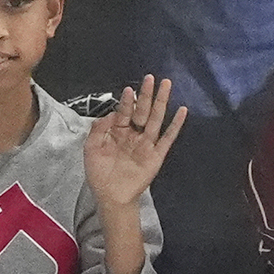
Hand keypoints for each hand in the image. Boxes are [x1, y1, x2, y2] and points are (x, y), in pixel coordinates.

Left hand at [82, 76, 187, 211]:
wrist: (111, 196)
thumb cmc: (99, 173)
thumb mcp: (91, 149)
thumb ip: (98, 130)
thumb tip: (109, 114)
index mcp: (118, 132)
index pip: (124, 112)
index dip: (126, 101)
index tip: (129, 89)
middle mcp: (134, 135)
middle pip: (142, 111)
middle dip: (146, 94)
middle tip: (150, 77)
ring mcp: (147, 144)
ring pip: (156, 119)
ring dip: (161, 102)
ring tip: (166, 85)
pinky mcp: (157, 154)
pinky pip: (168, 138)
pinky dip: (175, 125)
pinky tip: (182, 111)